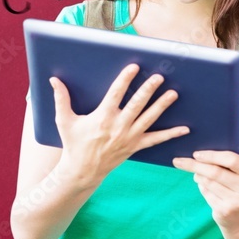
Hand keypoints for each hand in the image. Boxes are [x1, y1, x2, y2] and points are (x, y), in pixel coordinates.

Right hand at [51, 66, 187, 188]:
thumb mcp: (64, 121)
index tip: (134, 66)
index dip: (125, 79)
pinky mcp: (135, 147)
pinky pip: (156, 140)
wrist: (82, 171)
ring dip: (162, 106)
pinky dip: (171, 134)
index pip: (116, 94)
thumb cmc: (73, 144)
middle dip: (149, 90)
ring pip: (149, 119)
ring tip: (174, 93)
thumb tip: (54, 80)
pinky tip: (184, 128)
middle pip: (137, 104)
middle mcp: (118, 126)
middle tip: (160, 76)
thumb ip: (61, 99)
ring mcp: (129, 137)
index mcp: (102, 118)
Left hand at [172, 150, 238, 231]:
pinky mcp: (225, 211)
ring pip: (208, 183)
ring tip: (196, 173)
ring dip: (198, 176)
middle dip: (195, 165)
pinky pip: (207, 193)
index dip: (212, 156)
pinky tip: (203, 185)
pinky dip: (201, 187)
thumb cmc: (237, 186)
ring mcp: (237, 201)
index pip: (232, 160)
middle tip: (179, 161)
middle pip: (216, 172)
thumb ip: (227, 162)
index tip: (196, 154)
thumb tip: (199, 153)